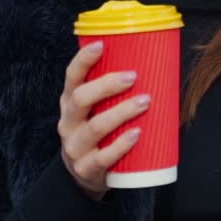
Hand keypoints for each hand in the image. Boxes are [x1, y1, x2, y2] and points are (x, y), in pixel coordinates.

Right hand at [58, 41, 149, 199]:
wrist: (84, 175)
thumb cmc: (98, 132)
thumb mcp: (95, 110)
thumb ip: (112, 92)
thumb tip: (152, 63)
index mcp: (70, 102)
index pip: (71, 76)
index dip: (83, 59)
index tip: (101, 45)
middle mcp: (68, 122)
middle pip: (81, 99)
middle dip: (107, 85)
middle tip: (133, 76)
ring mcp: (75, 147)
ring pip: (95, 127)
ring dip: (121, 112)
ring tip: (145, 102)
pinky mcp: (86, 168)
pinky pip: (104, 157)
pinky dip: (121, 144)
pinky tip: (137, 134)